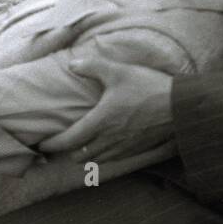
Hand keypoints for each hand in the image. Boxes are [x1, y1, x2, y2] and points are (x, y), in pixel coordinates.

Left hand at [38, 56, 175, 163]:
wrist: (181, 107)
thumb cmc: (148, 88)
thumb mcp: (118, 71)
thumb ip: (93, 67)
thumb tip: (72, 64)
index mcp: (100, 122)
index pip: (67, 141)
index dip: (51, 145)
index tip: (41, 145)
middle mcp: (109, 140)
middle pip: (79, 155)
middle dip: (67, 151)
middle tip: (61, 142)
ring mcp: (123, 149)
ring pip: (96, 160)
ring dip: (85, 154)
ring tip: (81, 145)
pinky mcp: (136, 151)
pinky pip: (113, 160)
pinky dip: (103, 156)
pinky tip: (105, 145)